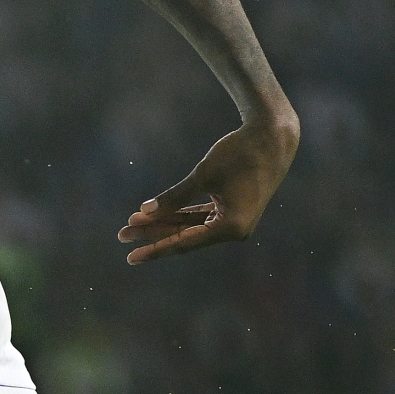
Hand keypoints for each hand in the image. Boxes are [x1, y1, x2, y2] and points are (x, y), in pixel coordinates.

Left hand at [119, 116, 297, 264]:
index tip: (131, 257)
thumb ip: (174, 196)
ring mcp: (233, 221)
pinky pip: (199, 217)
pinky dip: (177, 215)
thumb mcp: (204, 175)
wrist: (273, 136)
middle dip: (152, 235)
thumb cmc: (240, 153)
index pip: (184, 243)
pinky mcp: (231, 210)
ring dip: (162, 224)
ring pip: (189, 227)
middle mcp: (234, 230)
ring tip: (131, 224)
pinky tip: (153, 215)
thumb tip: (144, 212)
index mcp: (231, 227)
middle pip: (184, 237)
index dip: (155, 249)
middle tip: (122, 235)